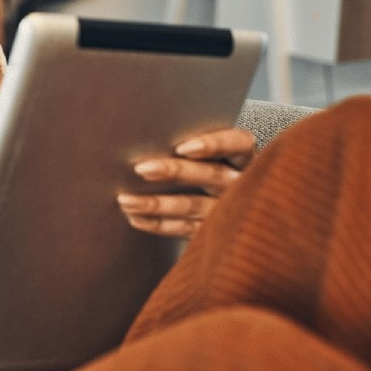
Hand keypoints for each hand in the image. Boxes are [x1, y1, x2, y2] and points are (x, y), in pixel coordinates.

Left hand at [116, 127, 255, 237]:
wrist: (238, 214)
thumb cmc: (208, 167)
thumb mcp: (211, 155)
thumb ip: (189, 148)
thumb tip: (144, 137)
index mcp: (244, 158)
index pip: (238, 144)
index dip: (214, 144)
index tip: (183, 147)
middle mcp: (241, 184)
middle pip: (210, 174)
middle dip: (174, 171)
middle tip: (141, 169)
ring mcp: (230, 211)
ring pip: (193, 205)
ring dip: (156, 203)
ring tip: (126, 200)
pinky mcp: (214, 232)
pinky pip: (185, 229)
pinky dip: (158, 224)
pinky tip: (135, 219)